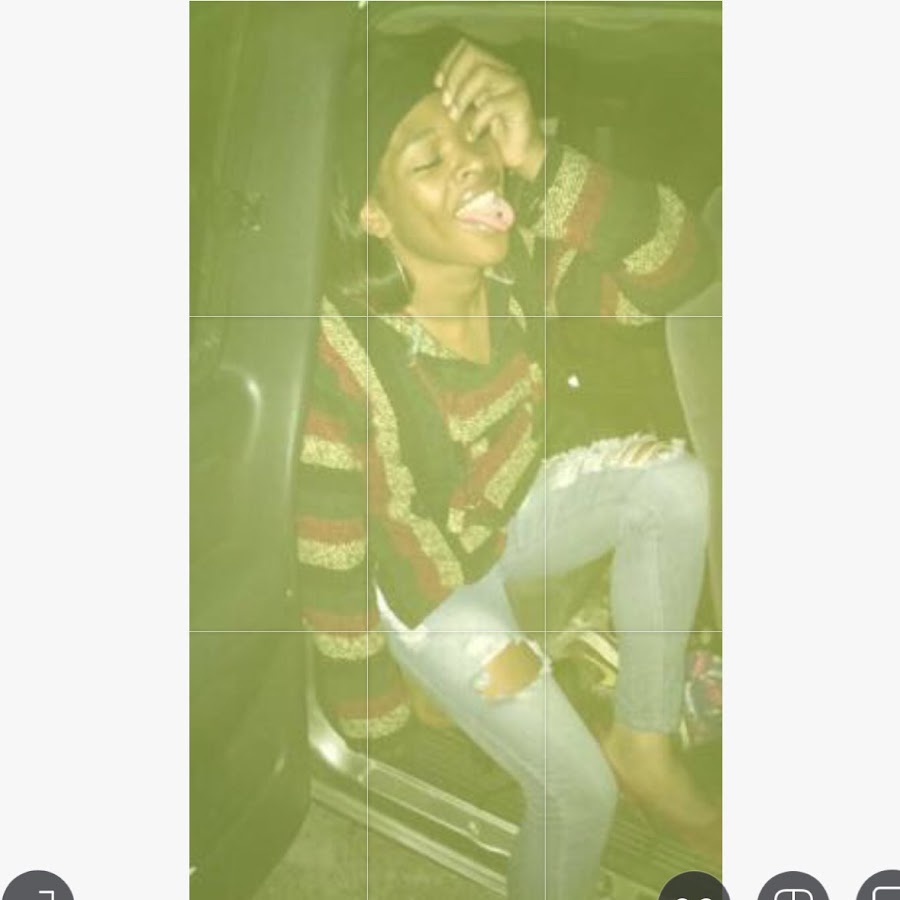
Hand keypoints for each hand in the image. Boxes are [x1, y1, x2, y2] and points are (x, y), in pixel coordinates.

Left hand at [434, 38, 545, 180]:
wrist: (520, 155)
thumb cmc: (494, 134)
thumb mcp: (472, 110)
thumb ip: (460, 95)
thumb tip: (438, 87)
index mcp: (492, 68)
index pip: (467, 48)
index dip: (449, 62)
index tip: (437, 84)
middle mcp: (504, 71)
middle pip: (474, 55)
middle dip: (454, 77)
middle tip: (445, 103)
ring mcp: (514, 84)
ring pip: (483, 73)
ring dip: (462, 96)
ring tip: (454, 117)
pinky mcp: (520, 102)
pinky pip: (492, 104)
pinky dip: (476, 120)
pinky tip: (471, 135)